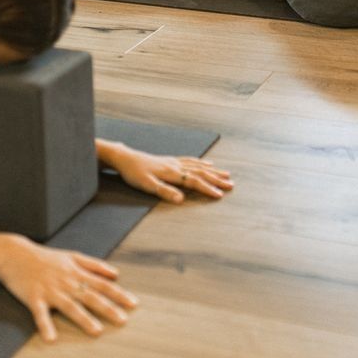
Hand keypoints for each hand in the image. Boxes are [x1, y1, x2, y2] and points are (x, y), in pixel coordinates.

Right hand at [0, 235, 137, 341]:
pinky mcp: (34, 298)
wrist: (16, 255)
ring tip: (97, 331)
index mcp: (77, 272)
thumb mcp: (72, 256)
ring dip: (84, 319)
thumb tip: (115, 273)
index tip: (133, 304)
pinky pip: (40, 314)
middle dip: (108, 308)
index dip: (118, 294)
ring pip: (70, 306)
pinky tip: (51, 338)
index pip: (102, 284)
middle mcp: (67, 282)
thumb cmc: (45, 257)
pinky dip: (45, 325)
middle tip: (123, 321)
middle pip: (91, 296)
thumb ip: (94, 265)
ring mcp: (51, 290)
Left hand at [107, 145, 233, 203]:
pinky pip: (191, 161)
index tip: (220, 195)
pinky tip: (208, 163)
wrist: (125, 158)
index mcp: (172, 173)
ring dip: (213, 171)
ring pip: (198, 166)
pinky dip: (202, 162)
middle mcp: (176, 166)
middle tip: (232, 185)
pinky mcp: (171, 161)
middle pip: (201, 172)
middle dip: (217, 179)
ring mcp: (175, 162)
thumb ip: (164, 191)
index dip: (208, 188)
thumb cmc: (134, 174)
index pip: (194, 181)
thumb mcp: (146, 185)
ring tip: (226, 174)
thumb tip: (181, 200)